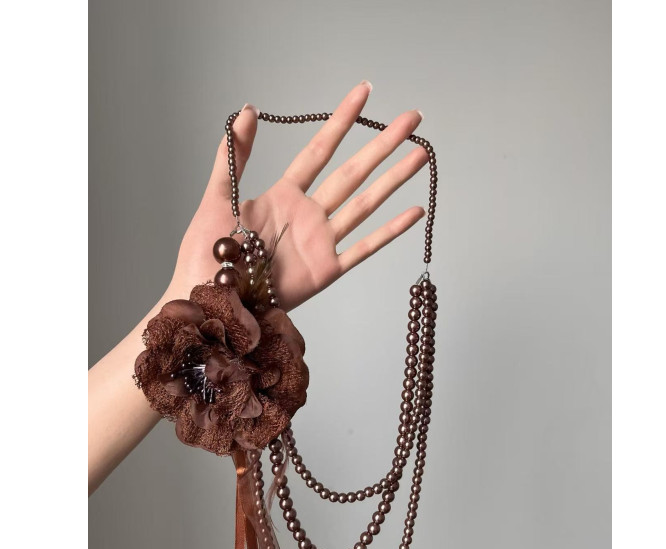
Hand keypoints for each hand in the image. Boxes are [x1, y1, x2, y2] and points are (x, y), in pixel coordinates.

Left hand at [166, 80, 428, 310]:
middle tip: (411, 118)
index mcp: (284, 195)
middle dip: (382, 145)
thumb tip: (246, 110)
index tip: (363, 93)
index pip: (320, 150)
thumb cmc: (206, 253)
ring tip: (420, 155)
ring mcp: (321, 241)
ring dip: (394, 179)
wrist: (211, 300)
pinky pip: (365, 247)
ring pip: (366, 203)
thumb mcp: (217, 196)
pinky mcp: (328, 270)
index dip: (342, 120)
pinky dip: (391, 231)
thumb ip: (233, 155)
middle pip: (353, 171)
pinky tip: (414, 211)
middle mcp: (308, 214)